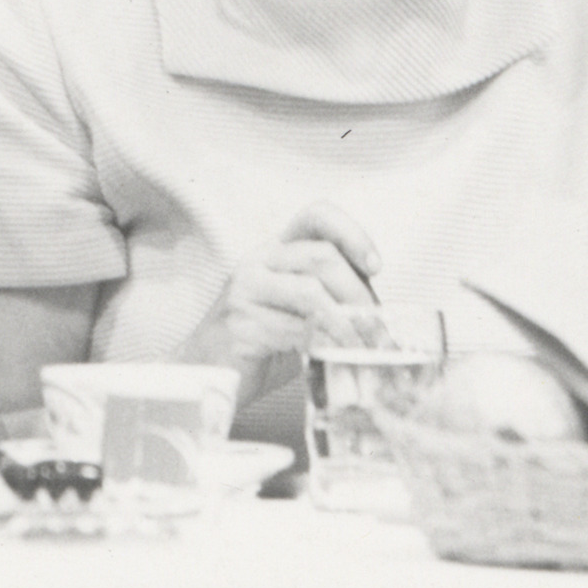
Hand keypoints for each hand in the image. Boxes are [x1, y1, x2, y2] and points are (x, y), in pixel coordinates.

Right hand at [196, 212, 397, 433]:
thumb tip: (381, 312)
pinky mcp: (240, 322)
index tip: (376, 266)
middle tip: (380, 331)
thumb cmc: (261, 341)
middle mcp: (259, 260)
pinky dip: (324, 346)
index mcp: (277, 250)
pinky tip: (336, 360)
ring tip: (363, 350)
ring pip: (310, 292)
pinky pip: (294, 329)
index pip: (316, 215)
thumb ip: (331, 298)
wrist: (206, 372)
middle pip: (322, 256)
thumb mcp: (299, 310)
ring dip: (347, 324)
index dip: (352, 232)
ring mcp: (246, 289)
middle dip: (359, 295)